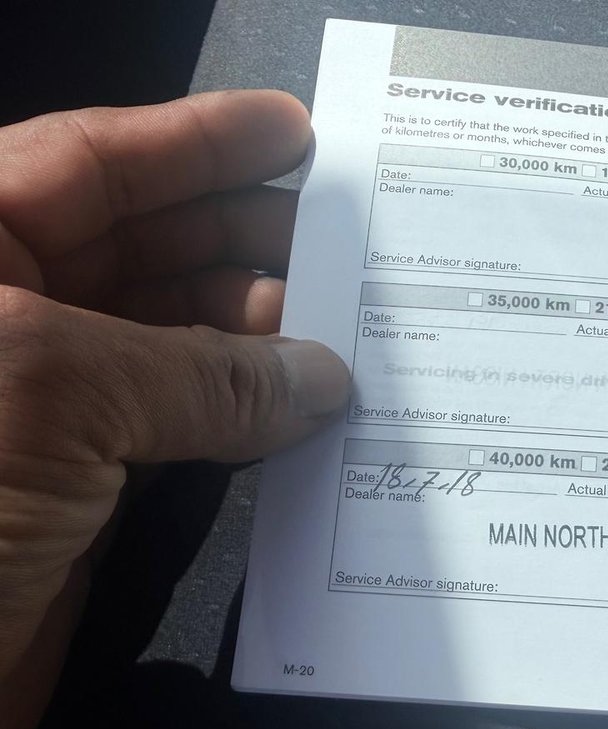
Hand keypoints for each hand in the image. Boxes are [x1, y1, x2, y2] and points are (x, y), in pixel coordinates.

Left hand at [0, 91, 349, 728]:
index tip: (293, 134)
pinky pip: (183, 427)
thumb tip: (320, 376)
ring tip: (342, 332)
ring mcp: (47, 403)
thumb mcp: (57, 393)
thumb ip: (202, 374)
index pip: (91, 162)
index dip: (198, 142)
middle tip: (343, 247)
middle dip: (244, 241)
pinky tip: (303, 408)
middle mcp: (6, 315)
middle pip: (143, 246)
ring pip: (172, 341)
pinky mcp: (80, 485)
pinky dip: (246, 418)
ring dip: (258, 337)